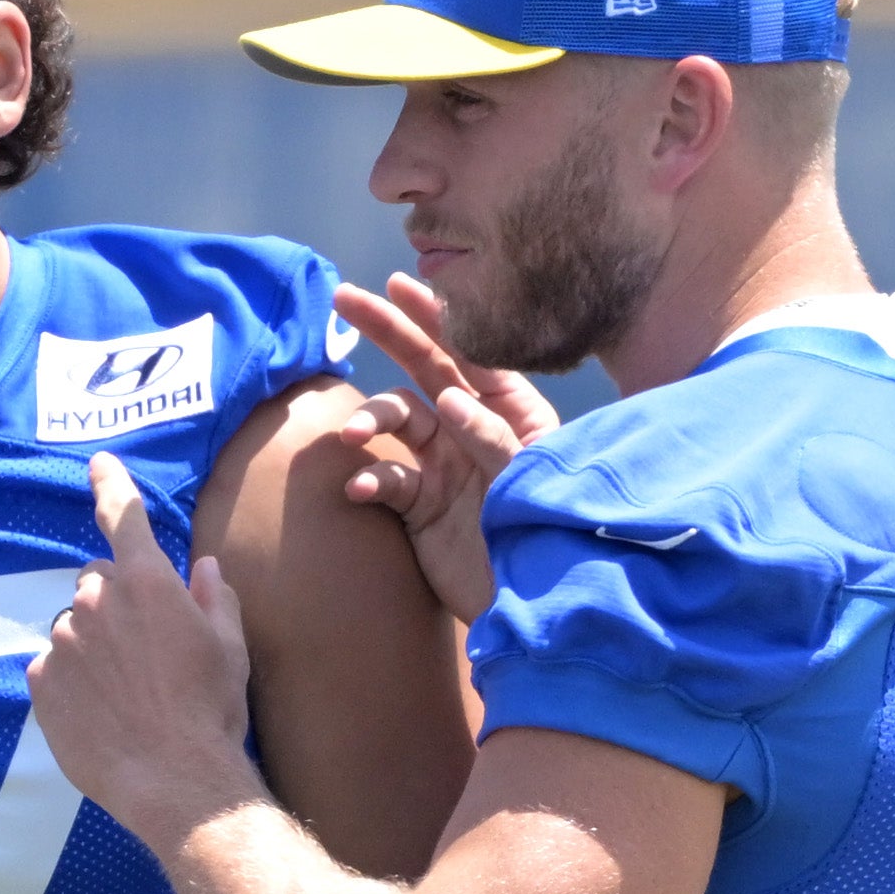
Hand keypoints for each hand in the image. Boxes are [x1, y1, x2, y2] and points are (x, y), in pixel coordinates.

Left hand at [26, 454, 266, 858]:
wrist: (173, 779)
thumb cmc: (211, 712)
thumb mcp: (230, 649)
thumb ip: (214, 598)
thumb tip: (202, 570)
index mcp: (148, 583)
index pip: (124, 517)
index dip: (112, 486)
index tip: (99, 465)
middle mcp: (97, 601)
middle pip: (97, 580)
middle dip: (116, 602)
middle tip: (145, 649)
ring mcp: (62, 642)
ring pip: (73, 626)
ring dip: (92, 644)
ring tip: (125, 691)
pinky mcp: (40, 682)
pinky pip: (51, 667)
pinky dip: (71, 680)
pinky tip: (101, 711)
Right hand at [331, 275, 560, 622]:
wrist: (532, 609)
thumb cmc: (549, 539)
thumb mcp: (530, 481)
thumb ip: (493, 438)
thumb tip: (449, 399)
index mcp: (512, 412)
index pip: (473, 352)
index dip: (437, 317)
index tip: (397, 284)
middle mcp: (474, 429)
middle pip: (426, 368)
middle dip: (387, 333)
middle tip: (344, 299)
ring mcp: (444, 467)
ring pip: (396, 422)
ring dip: (370, 420)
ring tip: (352, 435)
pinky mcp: (420, 507)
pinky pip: (385, 480)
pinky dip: (369, 482)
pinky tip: (361, 493)